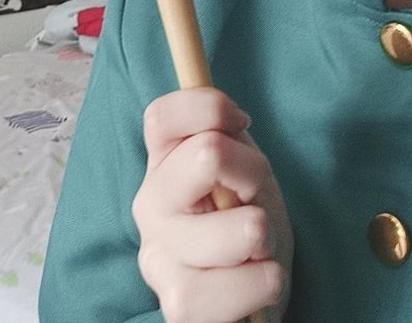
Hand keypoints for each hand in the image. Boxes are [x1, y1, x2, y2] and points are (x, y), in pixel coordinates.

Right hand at [132, 88, 291, 322]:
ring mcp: (158, 259)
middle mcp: (150, 207)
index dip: (211, 108)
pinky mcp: (178, 307)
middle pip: (206, 155)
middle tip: (255, 199)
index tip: (241, 125)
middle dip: (252, 174)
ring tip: (260, 248)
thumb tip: (232, 118)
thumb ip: (229, 135)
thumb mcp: (246, 165)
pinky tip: (261, 279)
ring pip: (221, 231)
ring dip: (260, 238)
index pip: (162, 115)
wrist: (259, 285)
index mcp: (163, 165)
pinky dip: (258, 283)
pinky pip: (222, 290)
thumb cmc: (248, 216)